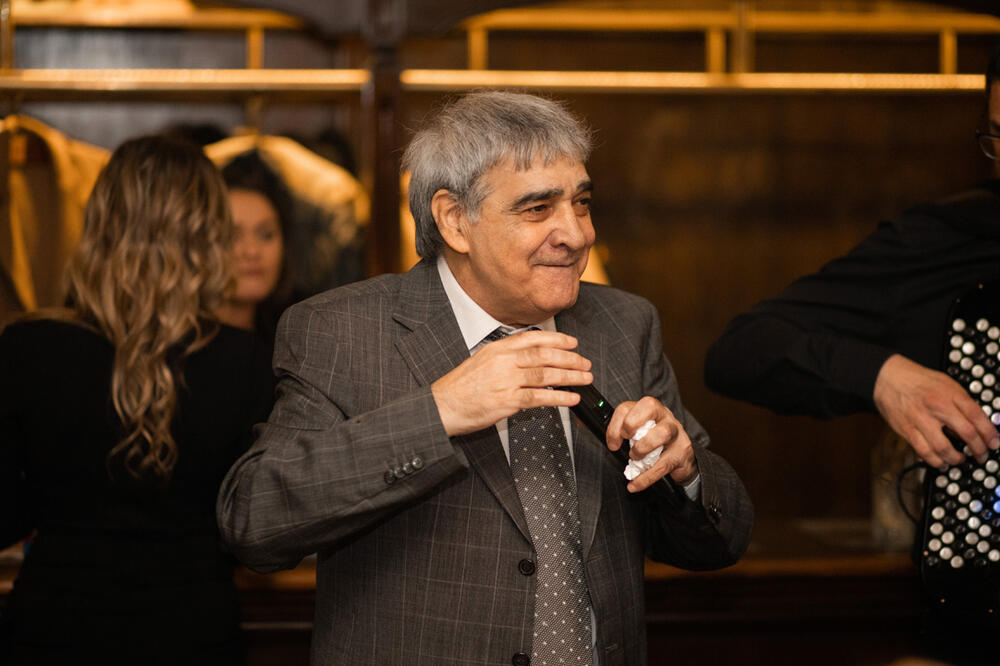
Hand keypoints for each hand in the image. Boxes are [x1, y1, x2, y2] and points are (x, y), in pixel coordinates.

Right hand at [432, 330, 592, 436]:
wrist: (443, 405)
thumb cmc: (461, 387)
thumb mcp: (481, 361)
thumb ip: (505, 356)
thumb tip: (531, 356)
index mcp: (497, 349)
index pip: (533, 338)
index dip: (556, 339)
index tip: (572, 342)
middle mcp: (503, 361)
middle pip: (544, 355)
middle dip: (569, 358)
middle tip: (585, 362)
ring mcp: (505, 380)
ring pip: (545, 375)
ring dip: (570, 376)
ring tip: (585, 378)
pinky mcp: (507, 401)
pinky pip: (539, 397)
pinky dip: (559, 398)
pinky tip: (571, 398)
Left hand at [606, 396, 697, 491]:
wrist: (680, 459)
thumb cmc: (652, 442)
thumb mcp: (633, 433)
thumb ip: (610, 428)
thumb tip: (581, 422)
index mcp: (647, 409)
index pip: (628, 406)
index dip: (616, 424)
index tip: (612, 442)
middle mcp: (663, 416)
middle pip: (650, 405)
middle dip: (632, 423)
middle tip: (625, 441)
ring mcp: (676, 432)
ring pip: (662, 432)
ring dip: (643, 448)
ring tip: (634, 459)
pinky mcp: (682, 452)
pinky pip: (663, 464)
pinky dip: (646, 477)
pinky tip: (634, 484)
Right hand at [873, 354, 999, 467]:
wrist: (888, 377)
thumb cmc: (919, 380)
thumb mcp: (947, 384)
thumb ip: (962, 402)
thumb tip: (979, 423)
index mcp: (950, 394)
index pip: (978, 417)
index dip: (990, 434)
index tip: (994, 443)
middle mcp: (937, 407)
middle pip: (967, 434)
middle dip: (979, 450)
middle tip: (981, 455)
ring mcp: (921, 419)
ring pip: (944, 448)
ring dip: (956, 459)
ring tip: (960, 460)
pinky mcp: (907, 430)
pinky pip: (924, 452)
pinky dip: (935, 461)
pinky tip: (941, 461)